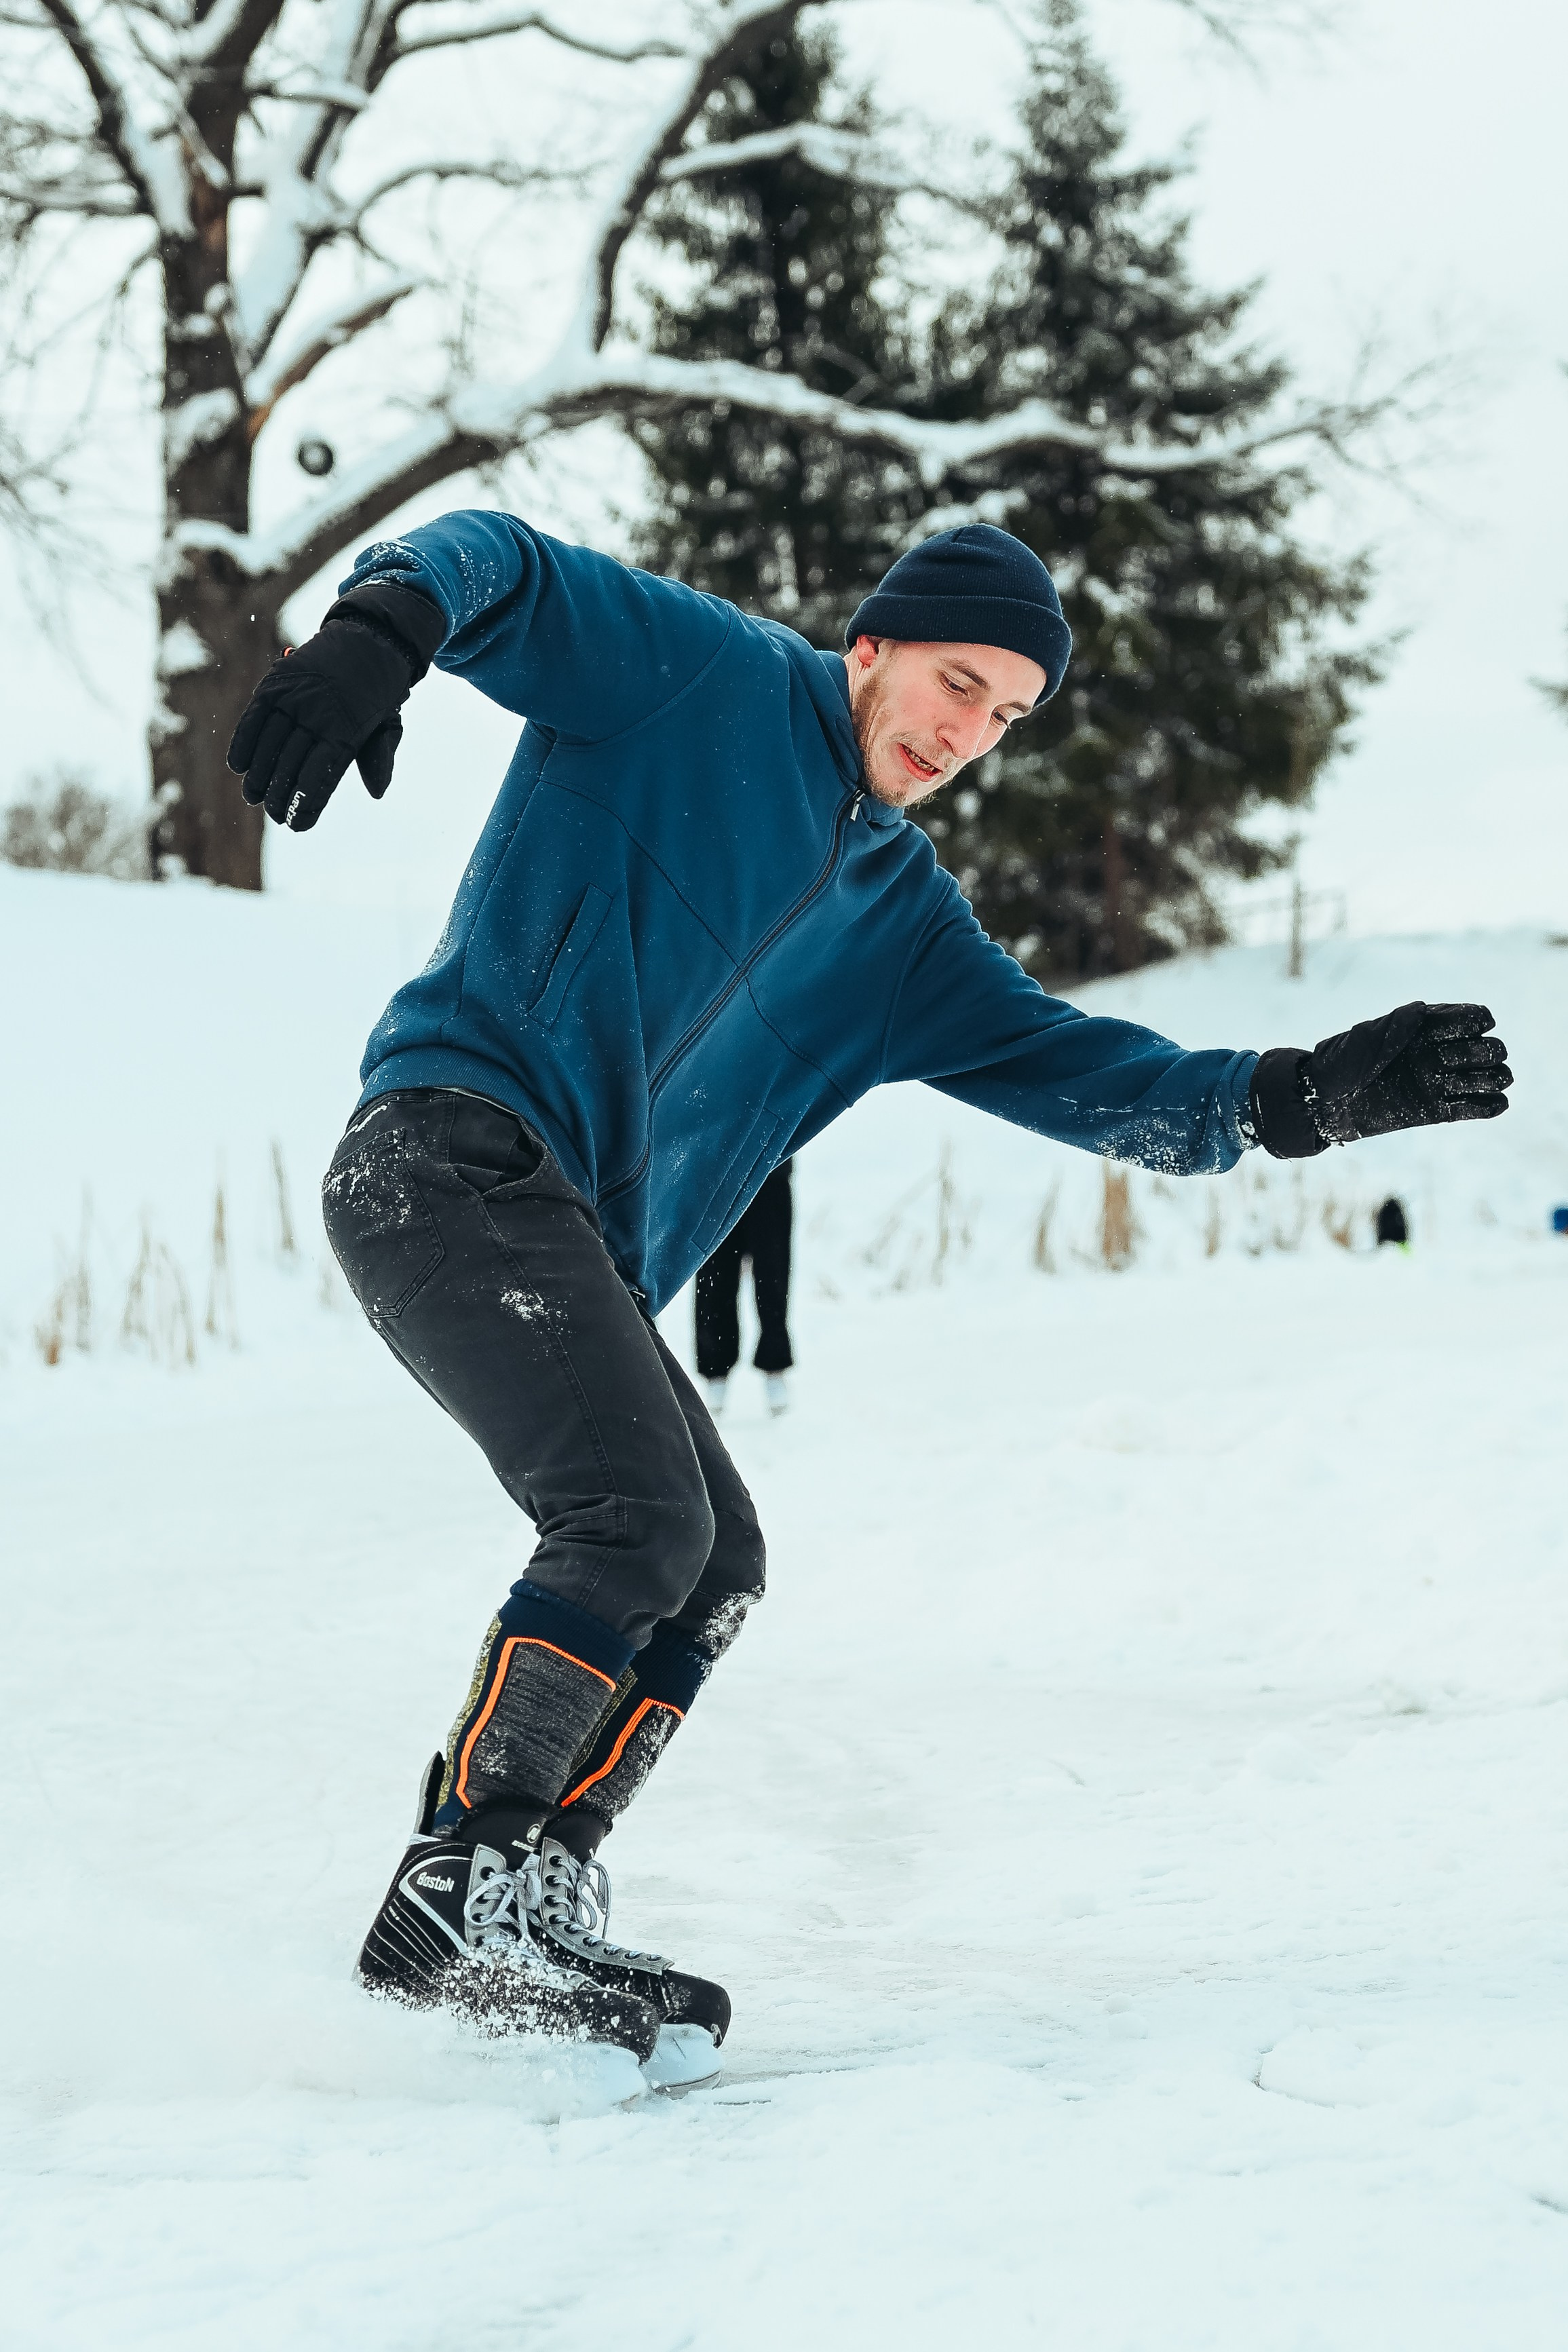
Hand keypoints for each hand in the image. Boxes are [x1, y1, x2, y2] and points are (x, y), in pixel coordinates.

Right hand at [226, 581, 444, 830]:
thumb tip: (377, 792)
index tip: (297, 825)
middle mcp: (319, 712)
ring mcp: (296, 695)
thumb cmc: (377, 692)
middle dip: (281, 795)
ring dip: (259, 774)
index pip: (320, 774)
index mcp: (348, 729)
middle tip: (275, 815)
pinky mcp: (278, 681)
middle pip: (291, 763)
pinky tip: (238, 766)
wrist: (370, 639)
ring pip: (270, 743)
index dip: (307, 802)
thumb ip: (378, 758)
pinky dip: (245, 740)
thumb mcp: (386, 724)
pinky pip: (256, 715)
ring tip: (254, 797)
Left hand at [1250, 1002, 1512, 1158]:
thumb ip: (1399, 1023)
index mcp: (1427, 1029)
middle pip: (1486, 1049)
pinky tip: (1495, 1102)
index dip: (1477, 1021)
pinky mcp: (1434, 1111)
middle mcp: (1437, 1053)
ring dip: (1494, 1078)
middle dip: (1484, 1052)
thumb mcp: (1368, 1036)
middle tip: (1454, 1061)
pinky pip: (1473, 1109)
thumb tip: (1424, 1011)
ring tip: (1479, 1082)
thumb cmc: (1341, 1062)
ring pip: (1487, 1077)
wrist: (1325, 1102)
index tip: (1464, 1029)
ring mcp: (1438, 1082)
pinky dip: (1490, 1106)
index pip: (1473, 1018)